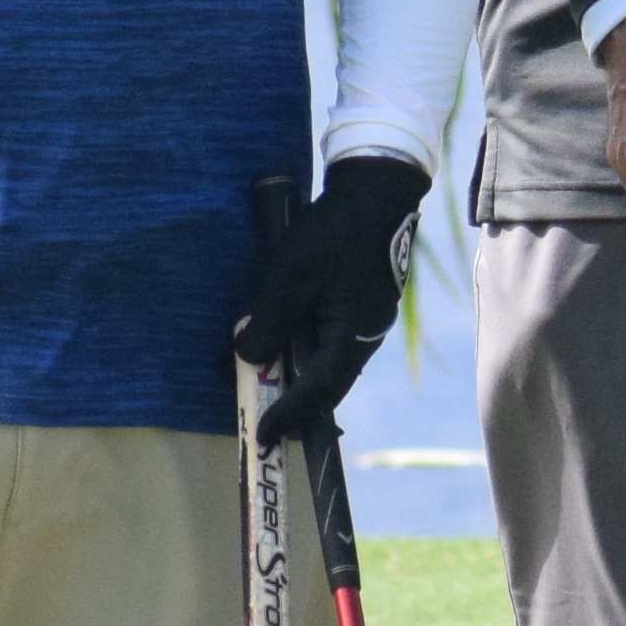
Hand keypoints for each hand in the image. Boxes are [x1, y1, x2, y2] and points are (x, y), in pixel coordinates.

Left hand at [233, 153, 432, 436]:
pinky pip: (331, 340)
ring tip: (261, 377)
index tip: (261, 436)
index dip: (288, 415)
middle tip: (260, 414)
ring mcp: (368, 319)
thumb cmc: (333, 231)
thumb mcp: (291, 275)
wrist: (377, 190)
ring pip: (329, 362)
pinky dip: (304, 349)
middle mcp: (367, 335)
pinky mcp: (362, 302)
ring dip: (296, 373)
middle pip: (328, 385)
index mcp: (355, 335)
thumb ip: (268, 321)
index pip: (319, 392)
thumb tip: (248, 359)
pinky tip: (282, 339)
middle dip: (293, 403)